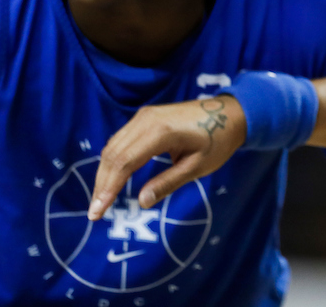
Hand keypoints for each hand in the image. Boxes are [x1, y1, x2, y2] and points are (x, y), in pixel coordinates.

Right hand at [88, 96, 245, 220]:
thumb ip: (168, 183)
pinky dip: (113, 160)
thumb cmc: (218, 141)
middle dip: (101, 185)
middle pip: (113, 155)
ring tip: (101, 200)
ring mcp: (144, 115)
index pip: (124, 163)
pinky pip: (121, 139)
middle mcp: (146, 119)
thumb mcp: (197, 167)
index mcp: (161, 132)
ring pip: (113, 146)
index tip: (97, 213)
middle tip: (95, 213)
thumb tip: (141, 202)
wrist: (229, 112)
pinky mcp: (145, 116)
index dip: (108, 189)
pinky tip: (112, 180)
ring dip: (104, 173)